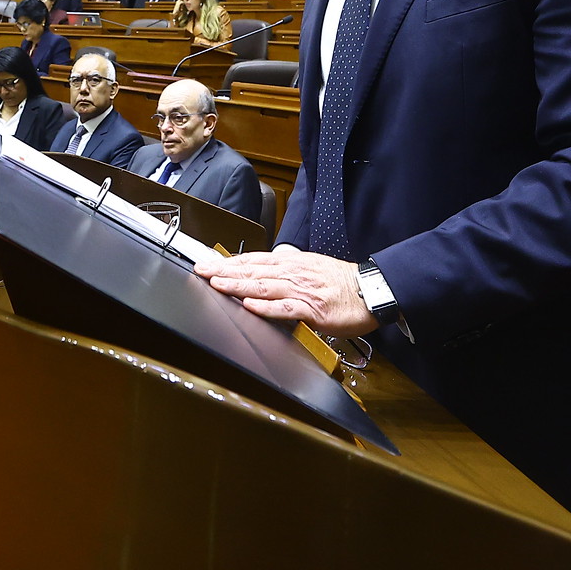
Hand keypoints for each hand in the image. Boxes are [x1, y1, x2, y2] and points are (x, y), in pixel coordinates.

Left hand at [192, 245, 376, 336]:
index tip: (208, 262)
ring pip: (263, 287)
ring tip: (217, 285)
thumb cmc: (341, 282)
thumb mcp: (310, 266)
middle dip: (224, 271)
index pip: (254, 260)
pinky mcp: (312, 309)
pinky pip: (285, 308)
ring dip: (238, 286)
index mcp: (291, 262)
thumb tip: (268, 268)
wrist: (369, 290)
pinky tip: (250, 306)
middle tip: (201, 270)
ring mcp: (301, 290)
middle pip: (252, 271)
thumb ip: (288, 268)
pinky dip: (266, 307)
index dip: (229, 261)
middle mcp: (292, 273)